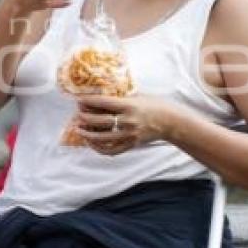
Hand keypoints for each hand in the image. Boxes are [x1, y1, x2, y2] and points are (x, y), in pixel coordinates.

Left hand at [71, 94, 185, 155]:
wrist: (171, 121)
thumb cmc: (154, 105)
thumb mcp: (137, 97)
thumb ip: (120, 99)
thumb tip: (99, 98)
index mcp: (129, 105)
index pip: (103, 103)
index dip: (88, 101)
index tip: (78, 100)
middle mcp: (128, 121)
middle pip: (100, 121)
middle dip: (85, 118)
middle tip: (76, 115)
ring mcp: (130, 135)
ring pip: (103, 138)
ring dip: (88, 134)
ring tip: (78, 130)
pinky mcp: (132, 144)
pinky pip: (112, 150)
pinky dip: (100, 148)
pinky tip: (92, 143)